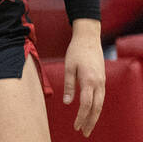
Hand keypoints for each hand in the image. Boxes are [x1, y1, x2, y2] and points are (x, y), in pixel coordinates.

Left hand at [63, 19, 104, 136]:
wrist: (89, 38)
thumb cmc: (76, 51)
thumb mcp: (68, 67)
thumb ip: (69, 85)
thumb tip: (68, 103)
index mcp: (89, 80)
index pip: (86, 105)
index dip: (81, 117)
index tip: (76, 126)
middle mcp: (99, 83)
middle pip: (96, 108)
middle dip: (90, 122)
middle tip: (84, 133)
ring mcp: (102, 82)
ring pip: (100, 104)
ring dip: (94, 117)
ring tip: (87, 127)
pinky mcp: (102, 80)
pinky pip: (101, 98)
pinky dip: (97, 108)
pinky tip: (91, 113)